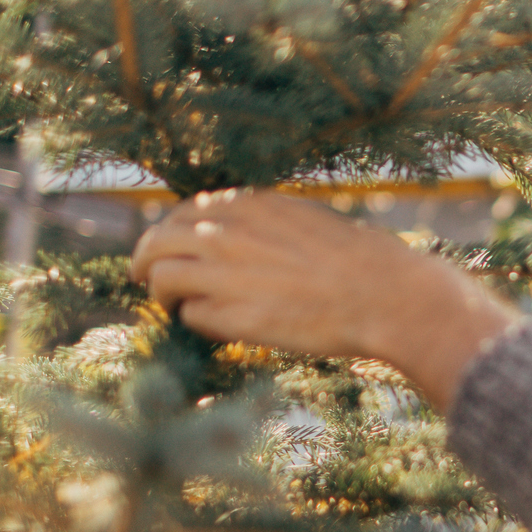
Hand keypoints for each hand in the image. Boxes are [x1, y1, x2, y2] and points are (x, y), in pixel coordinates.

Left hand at [129, 191, 517, 410]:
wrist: (387, 295)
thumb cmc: (363, 262)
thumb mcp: (309, 219)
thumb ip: (268, 222)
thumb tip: (242, 232)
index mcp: (250, 204)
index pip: (186, 211)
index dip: (173, 232)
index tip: (173, 247)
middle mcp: (228, 231)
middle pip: (157, 239)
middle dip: (145, 259)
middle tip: (144, 277)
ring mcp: (225, 273)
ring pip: (160, 276)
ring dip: (161, 293)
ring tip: (173, 307)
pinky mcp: (231, 315)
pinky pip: (190, 315)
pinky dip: (194, 321)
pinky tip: (217, 327)